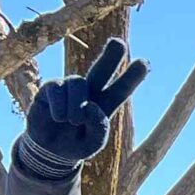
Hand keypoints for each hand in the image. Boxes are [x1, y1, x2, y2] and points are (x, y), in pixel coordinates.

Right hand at [24, 37, 147, 166]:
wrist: (49, 150)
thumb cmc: (75, 144)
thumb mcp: (92, 144)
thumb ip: (98, 129)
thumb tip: (90, 106)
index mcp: (105, 104)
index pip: (121, 89)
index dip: (132, 76)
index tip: (145, 63)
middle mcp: (89, 90)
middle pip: (101, 69)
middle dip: (111, 56)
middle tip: (119, 43)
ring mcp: (69, 86)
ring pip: (78, 83)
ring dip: (75, 105)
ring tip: (72, 122)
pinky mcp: (51, 86)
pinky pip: (57, 88)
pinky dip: (59, 106)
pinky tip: (58, 117)